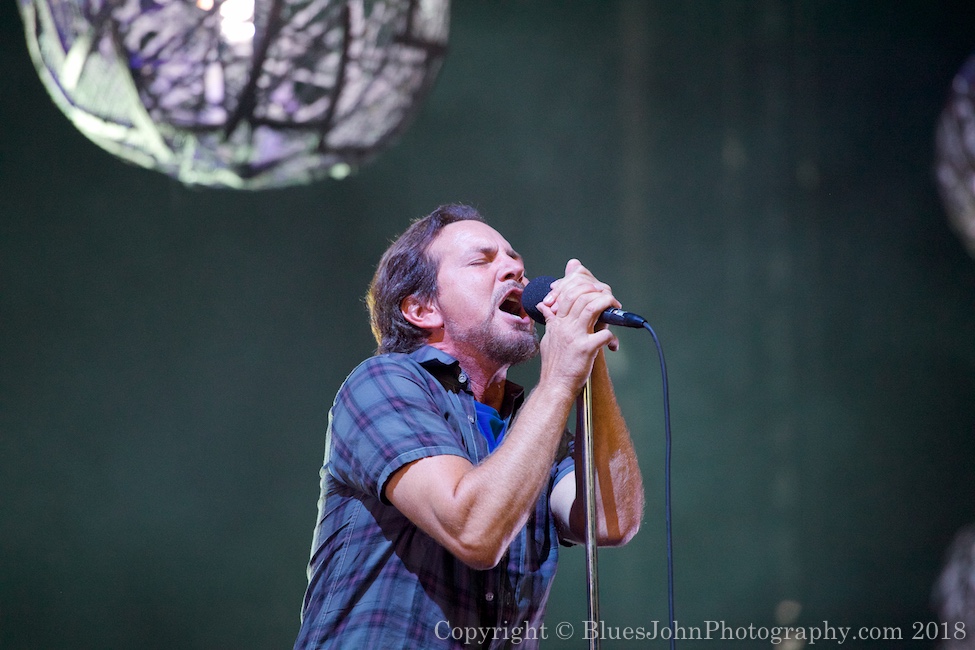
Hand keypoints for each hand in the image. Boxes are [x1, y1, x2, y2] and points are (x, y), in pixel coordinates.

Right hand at [534, 260, 620, 394]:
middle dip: (597, 291)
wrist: (555, 386)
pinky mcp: (586, 349)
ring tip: (615, 306)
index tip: (594, 289)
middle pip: (580, 296)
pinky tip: (613, 342)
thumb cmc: (553, 365)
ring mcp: (575, 336)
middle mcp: (565, 326)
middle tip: (607, 296)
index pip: (567, 294)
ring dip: (606, 303)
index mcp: (557, 323)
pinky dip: (612, 335)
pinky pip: (604, 334)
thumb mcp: (548, 338)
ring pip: (591, 308)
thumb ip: (550, 321)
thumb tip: (544, 307)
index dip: (582, 286)